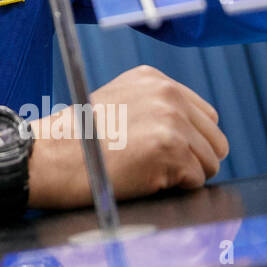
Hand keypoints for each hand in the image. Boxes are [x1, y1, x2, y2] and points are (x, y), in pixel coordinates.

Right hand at [27, 65, 228, 209]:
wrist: (51, 156)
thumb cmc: (78, 140)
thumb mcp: (119, 102)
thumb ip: (155, 108)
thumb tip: (193, 133)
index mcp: (154, 79)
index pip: (205, 116)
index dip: (188, 139)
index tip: (161, 150)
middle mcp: (167, 93)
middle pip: (214, 139)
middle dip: (192, 157)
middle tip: (155, 164)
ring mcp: (172, 120)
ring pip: (210, 162)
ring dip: (184, 174)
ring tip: (146, 168)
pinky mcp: (172, 149)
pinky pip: (197, 181)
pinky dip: (174, 187)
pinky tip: (144, 177)